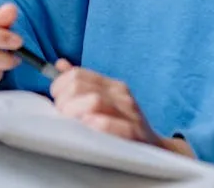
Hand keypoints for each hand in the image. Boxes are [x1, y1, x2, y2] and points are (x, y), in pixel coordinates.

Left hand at [50, 61, 191, 156]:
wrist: (157, 149)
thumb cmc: (124, 126)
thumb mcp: (105, 101)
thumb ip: (82, 84)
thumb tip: (60, 65)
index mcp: (112, 85)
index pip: (77, 74)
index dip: (59, 86)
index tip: (57, 100)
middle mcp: (121, 95)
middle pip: (80, 87)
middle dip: (64, 102)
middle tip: (64, 116)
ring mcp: (129, 112)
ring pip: (94, 101)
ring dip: (75, 112)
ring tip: (74, 124)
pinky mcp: (134, 133)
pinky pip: (109, 124)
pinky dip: (95, 125)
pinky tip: (88, 129)